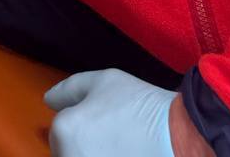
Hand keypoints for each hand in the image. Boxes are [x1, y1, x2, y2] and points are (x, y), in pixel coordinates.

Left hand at [45, 69, 175, 155]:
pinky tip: (127, 154)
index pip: (59, 132)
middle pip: (67, 153)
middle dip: (86, 146)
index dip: (82, 125)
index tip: (105, 124)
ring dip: (93, 154)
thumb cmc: (139, 105)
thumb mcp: (102, 81)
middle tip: (113, 140)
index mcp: (64, 131)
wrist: (180, 137)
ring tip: (121, 149)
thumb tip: (49, 100)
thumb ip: (70, 89)